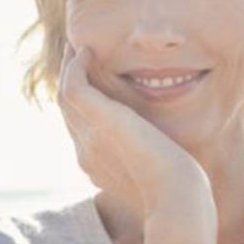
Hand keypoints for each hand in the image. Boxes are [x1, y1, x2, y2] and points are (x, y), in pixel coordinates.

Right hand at [57, 43, 214, 222]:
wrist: (176, 197)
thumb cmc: (178, 190)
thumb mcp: (158, 173)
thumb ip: (150, 161)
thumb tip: (160, 153)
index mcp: (98, 165)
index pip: (80, 128)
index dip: (83, 103)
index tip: (92, 81)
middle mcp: (86, 152)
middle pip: (68, 109)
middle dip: (70, 80)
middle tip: (77, 53)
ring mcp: (89, 138)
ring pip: (65, 95)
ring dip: (68, 67)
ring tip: (78, 46)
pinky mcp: (100, 122)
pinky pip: (74, 87)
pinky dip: (76, 67)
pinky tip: (89, 51)